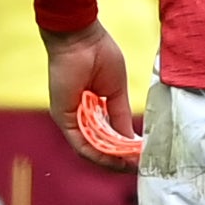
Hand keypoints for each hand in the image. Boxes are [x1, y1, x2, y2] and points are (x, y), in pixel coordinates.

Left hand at [44, 22, 142, 170]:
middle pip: (98, 147)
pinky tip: (115, 159)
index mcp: (93, 108)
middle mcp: (80, 116)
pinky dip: (98, 153)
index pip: (107, 136)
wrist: (80, 38)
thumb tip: (131, 139)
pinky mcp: (64, 118)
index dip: (123, 149)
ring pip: (90, 149)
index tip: (140, 157)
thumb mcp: (117, 92)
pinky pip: (80, 143)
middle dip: (118, 160)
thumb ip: (121, 117)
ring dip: (110, 160)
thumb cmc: (98, 55)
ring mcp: (70, 118)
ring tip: (129, 166)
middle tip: (137, 166)